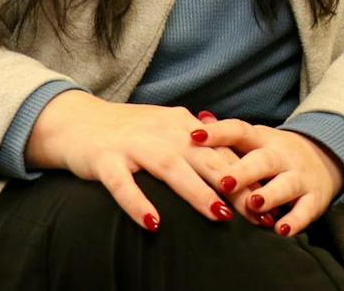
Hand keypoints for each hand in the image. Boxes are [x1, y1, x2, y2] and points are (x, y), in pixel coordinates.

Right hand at [25, 93, 253, 231]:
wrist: (74, 120)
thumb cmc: (126, 132)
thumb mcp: (165, 130)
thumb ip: (196, 144)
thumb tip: (233, 164)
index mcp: (180, 124)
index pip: (220, 151)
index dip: (246, 175)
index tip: (269, 199)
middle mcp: (161, 131)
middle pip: (204, 158)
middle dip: (233, 185)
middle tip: (257, 212)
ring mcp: (133, 144)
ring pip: (170, 167)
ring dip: (196, 191)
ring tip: (218, 216)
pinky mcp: (105, 159)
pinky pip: (122, 184)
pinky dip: (138, 203)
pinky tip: (153, 223)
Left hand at [198, 121, 343, 236]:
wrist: (326, 156)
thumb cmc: (274, 153)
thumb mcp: (255, 140)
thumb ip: (227, 135)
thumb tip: (196, 119)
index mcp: (262, 139)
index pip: (239, 130)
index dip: (218, 132)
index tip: (194, 137)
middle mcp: (282, 156)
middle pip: (264, 160)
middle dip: (244, 172)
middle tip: (224, 182)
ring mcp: (300, 176)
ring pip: (286, 184)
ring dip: (270, 195)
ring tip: (253, 204)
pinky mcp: (314, 198)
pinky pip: (306, 210)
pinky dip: (295, 221)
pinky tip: (281, 230)